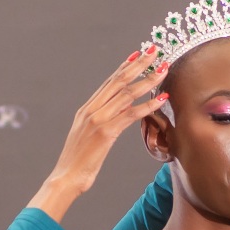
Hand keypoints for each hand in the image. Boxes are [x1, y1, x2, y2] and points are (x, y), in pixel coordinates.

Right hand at [31, 48, 171, 215]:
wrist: (66, 177)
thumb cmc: (78, 163)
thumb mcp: (87, 138)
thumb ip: (99, 124)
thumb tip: (113, 119)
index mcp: (86, 109)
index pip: (109, 82)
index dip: (125, 67)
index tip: (138, 55)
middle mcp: (91, 110)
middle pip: (119, 81)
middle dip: (138, 65)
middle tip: (154, 51)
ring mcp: (98, 120)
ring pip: (127, 94)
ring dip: (148, 80)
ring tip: (163, 70)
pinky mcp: (106, 132)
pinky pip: (130, 115)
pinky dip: (147, 105)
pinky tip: (160, 99)